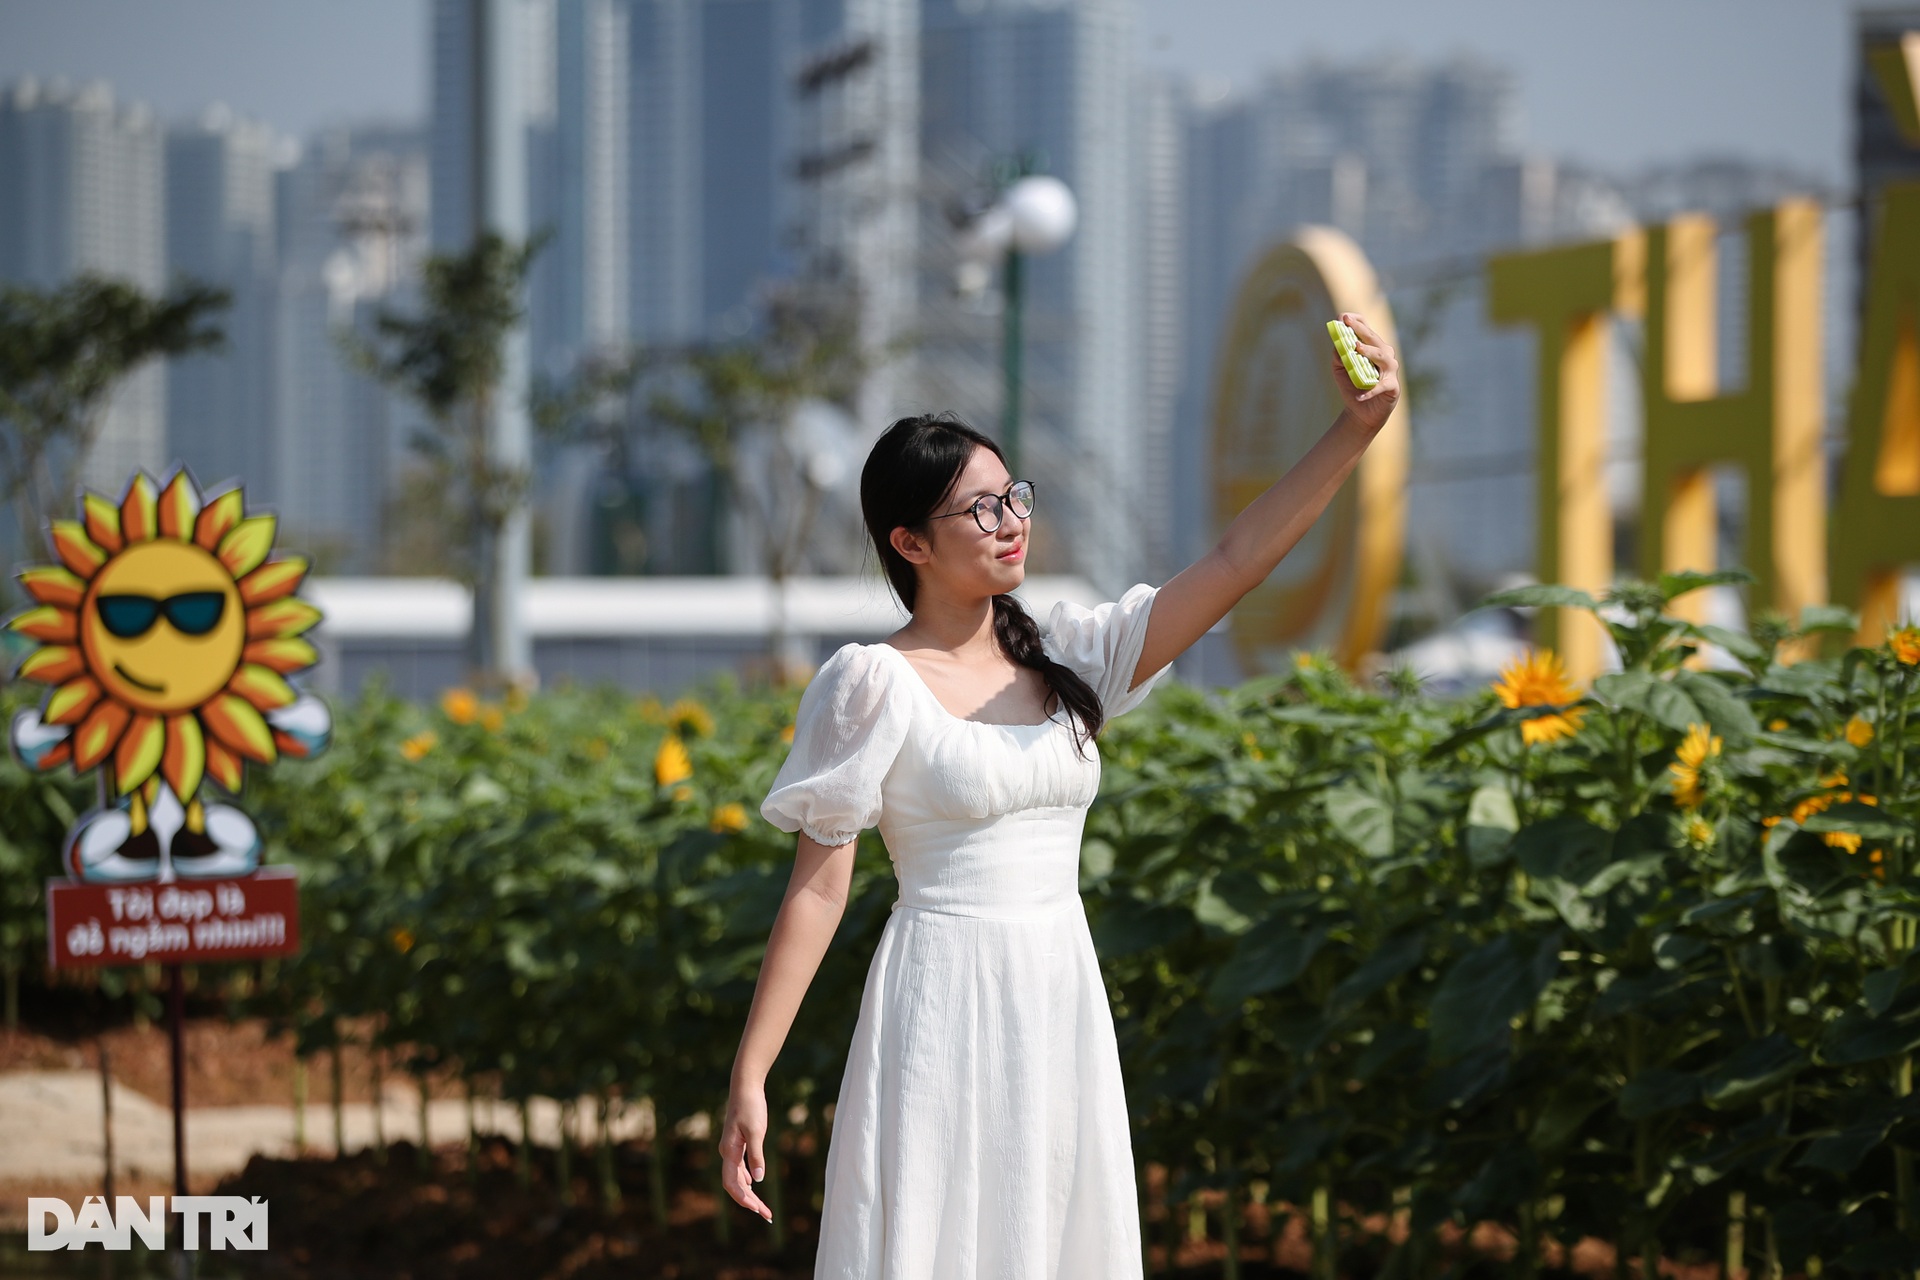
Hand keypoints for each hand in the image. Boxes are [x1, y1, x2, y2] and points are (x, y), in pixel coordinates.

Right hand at [718, 1082, 774, 1223]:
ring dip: (749, 1193)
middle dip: (749, 1201)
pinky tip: (754, 1184)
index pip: (732, 1183)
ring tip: (762, 1207)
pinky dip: (747, 1180)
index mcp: (729, 1151)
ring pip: (737, 1178)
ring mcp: (731, 1149)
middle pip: (735, 1185)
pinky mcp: (738, 1143)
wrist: (745, 1086)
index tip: (758, 1209)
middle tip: (767, 1215)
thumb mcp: (756, 1130)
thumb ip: (756, 1155)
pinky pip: (739, 1168)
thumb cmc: (751, 1106)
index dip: (744, 1199)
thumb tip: (758, 1179)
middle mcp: (727, 1153)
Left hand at [1329, 310, 1400, 434]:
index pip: (1366, 329)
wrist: (1360, 413)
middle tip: (1348, 322)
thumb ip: (1338, 356)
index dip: (1356, 321)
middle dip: (1360, 329)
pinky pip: (1381, 386)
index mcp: (1372, 347)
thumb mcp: (1340, 370)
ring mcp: (1390, 370)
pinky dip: (1371, 390)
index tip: (1343, 317)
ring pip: (1381, 357)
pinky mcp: (1392, 387)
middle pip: (1373, 339)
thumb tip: (1337, 345)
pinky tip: (1360, 395)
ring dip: (1368, 351)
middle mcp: (1384, 354)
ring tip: (1356, 348)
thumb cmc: (1352, 387)